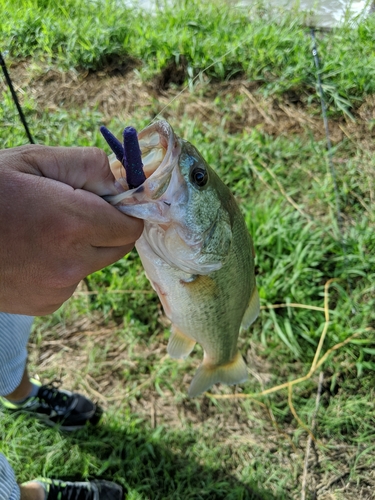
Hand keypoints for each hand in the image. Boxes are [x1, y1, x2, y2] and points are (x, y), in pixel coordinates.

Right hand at [0, 144, 142, 314]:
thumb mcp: (31, 161)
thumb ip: (86, 165)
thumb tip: (122, 180)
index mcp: (72, 222)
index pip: (130, 227)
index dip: (123, 212)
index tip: (109, 203)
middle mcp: (70, 263)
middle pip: (116, 248)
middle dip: (105, 229)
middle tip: (74, 212)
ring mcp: (57, 289)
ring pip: (91, 265)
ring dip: (80, 248)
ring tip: (39, 232)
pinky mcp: (44, 305)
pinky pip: (69, 282)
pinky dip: (59, 268)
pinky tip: (28, 254)